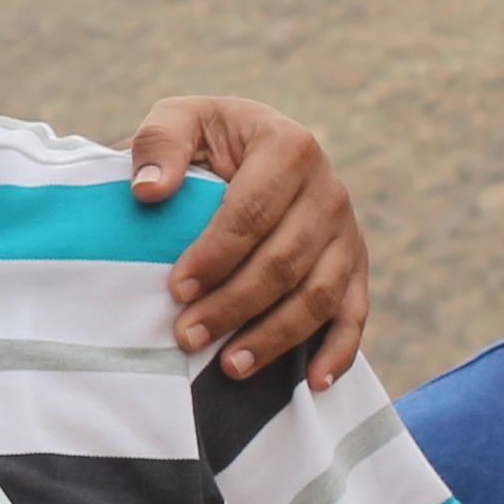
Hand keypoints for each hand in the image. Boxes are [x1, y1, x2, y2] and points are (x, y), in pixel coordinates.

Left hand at [125, 97, 371, 386]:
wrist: (250, 151)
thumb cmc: (207, 140)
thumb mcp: (181, 120)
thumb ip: (159, 143)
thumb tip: (149, 191)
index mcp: (290, 146)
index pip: (253, 211)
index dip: (215, 254)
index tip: (177, 289)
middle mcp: (329, 190)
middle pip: (285, 261)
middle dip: (234, 304)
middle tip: (187, 336)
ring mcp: (347, 233)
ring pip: (319, 295)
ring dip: (276, 336)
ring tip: (230, 367)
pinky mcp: (355, 267)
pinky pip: (354, 315)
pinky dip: (339, 352)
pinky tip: (313, 383)